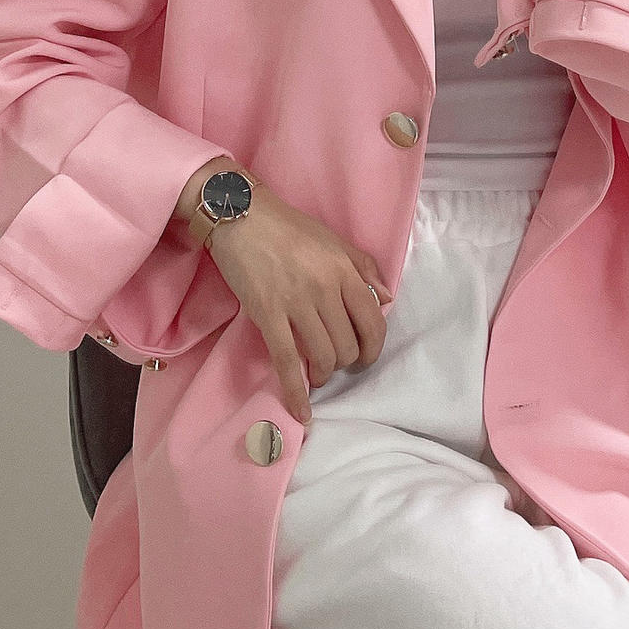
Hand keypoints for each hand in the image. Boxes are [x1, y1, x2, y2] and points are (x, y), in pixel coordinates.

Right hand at [201, 181, 390, 425]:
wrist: (241, 216)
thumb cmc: (288, 227)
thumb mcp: (333, 240)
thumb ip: (362, 267)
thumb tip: (386, 298)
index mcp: (344, 270)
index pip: (372, 320)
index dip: (374, 346)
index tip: (366, 355)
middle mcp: (325, 289)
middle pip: (348, 344)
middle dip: (346, 361)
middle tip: (338, 361)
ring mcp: (296, 304)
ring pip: (323, 356)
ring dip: (324, 374)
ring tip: (318, 374)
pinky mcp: (267, 316)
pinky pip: (287, 362)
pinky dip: (296, 391)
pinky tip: (302, 411)